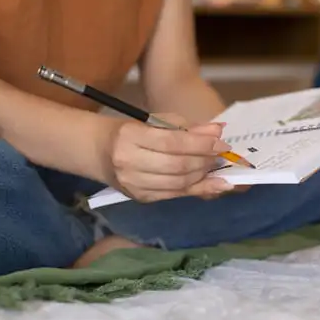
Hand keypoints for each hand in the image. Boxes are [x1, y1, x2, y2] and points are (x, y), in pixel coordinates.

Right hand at [104, 113, 235, 202]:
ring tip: (215, 166)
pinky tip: (210, 183)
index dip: (200, 144)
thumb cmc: (131, 131)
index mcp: (130, 136)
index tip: (221, 142)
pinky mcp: (139, 198)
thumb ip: (186, 127)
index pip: (172, 142)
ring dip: (203, 176)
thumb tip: (217, 131)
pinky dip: (195, 188)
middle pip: (177, 166)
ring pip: (177, 183)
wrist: (98, 151)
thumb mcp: (155, 122)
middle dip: (204, 161)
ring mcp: (133, 184)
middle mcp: (128, 162)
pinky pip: (173, 195)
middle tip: (220, 154)